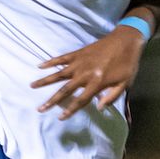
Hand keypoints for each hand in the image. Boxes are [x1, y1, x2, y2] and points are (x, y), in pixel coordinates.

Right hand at [32, 25, 146, 118]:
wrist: (126, 40)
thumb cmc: (127, 64)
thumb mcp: (125, 83)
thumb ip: (112, 96)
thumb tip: (99, 108)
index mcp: (97, 82)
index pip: (81, 100)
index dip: (70, 110)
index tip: (60, 118)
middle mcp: (85, 74)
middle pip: (65, 90)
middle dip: (52, 100)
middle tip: (40, 109)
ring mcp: (80, 62)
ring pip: (59, 74)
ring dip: (45, 81)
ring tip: (32, 86)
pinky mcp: (78, 53)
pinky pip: (62, 58)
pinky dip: (50, 62)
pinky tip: (40, 65)